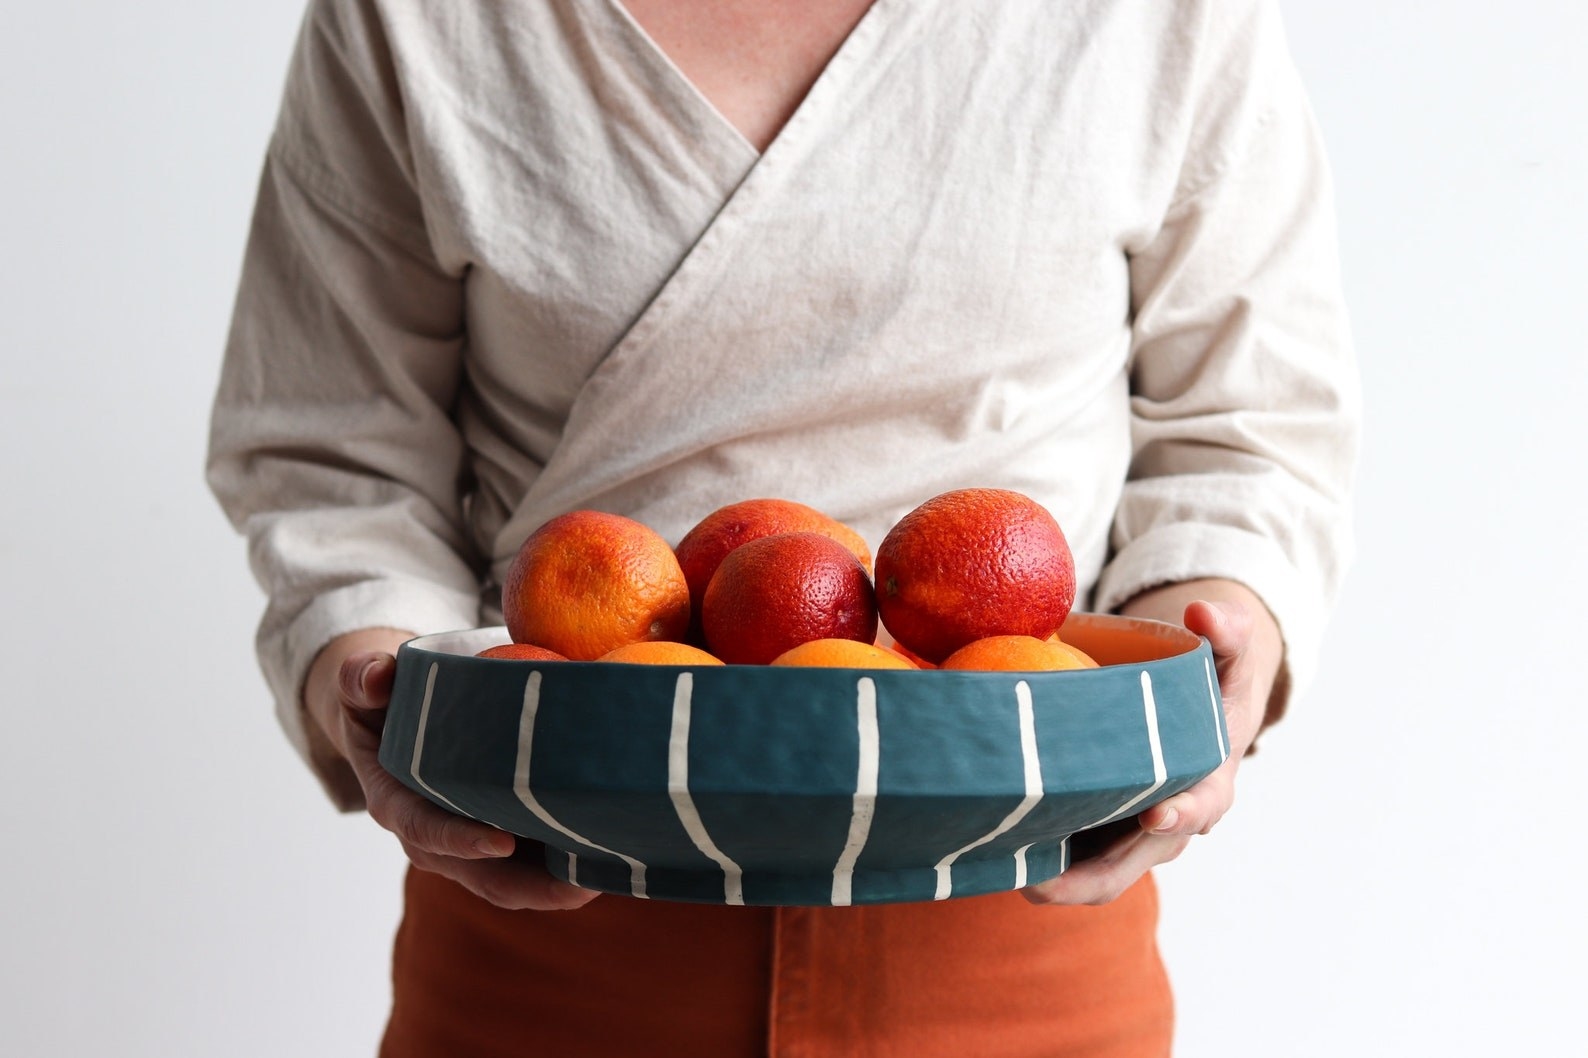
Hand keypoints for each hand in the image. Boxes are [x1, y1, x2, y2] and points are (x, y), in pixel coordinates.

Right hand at [305, 630, 598, 910]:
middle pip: (485, 877)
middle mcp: (434, 837)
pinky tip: (615, 853)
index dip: (461, 840)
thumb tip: (377, 674)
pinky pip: (535, 865)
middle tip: (583, 884)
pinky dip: (571, 866)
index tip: (502, 842)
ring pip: (517, 881)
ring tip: (612, 873)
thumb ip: (363, 677)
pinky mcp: (502, 841)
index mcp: (397, 803)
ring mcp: (471, 845)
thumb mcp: (365, 685)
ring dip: (562, 886)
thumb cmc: (383, 701)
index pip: (426, 830)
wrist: (397, 720)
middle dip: (533, 887)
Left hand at [1022, 580, 1281, 905]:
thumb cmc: (1211, 684)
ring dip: (1053, 880)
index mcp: (1208, 784)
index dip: (1179, 815)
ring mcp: (1129, 836)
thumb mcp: (1229, 655)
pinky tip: (991, 851)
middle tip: (1037, 882)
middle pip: (1128, 864)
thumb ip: (1227, 630)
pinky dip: (1036, 861)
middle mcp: (1168, 824)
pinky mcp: (1097, 833)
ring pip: (1093, 874)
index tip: (1154, 814)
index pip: (1198, 808)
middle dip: (1086, 878)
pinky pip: (1068, 858)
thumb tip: (1203, 614)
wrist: (1197, 715)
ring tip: (1004, 873)